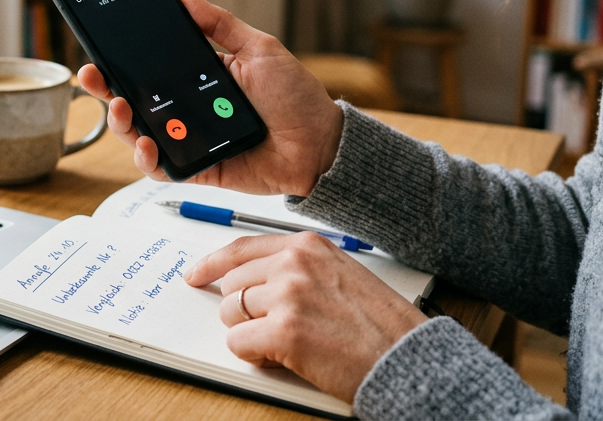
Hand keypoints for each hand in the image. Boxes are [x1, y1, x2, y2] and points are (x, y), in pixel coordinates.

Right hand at [76, 0, 343, 196]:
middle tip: (94, 77)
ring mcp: (190, 139)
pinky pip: (162, 168)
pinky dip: (148, 159)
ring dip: (121, 123)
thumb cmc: (296, 98)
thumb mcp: (259, 49)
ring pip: (140, 135)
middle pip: (135, 101)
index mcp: (198, 78)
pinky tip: (147, 144)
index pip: (150, 68)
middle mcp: (188, 109)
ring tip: (119, 108)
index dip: (122, 61)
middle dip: (106, 89)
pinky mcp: (198, 168)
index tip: (101, 48)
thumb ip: (221, 25)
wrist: (321, 144)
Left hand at [185, 233, 428, 402]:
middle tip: (271, 329)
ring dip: (251, 334)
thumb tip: (251, 281)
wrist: (406, 357)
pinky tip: (282, 357)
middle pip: (233, 285)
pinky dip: (254, 355)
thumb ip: (296, 269)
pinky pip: (239, 343)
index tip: (196, 274)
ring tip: (287, 343)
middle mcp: (295, 263)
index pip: (241, 248)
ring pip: (232, 314)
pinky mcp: (284, 331)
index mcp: (308, 245)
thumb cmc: (377, 323)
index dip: (213, 264)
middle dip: (243, 311)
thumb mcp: (338, 274)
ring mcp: (288, 295)